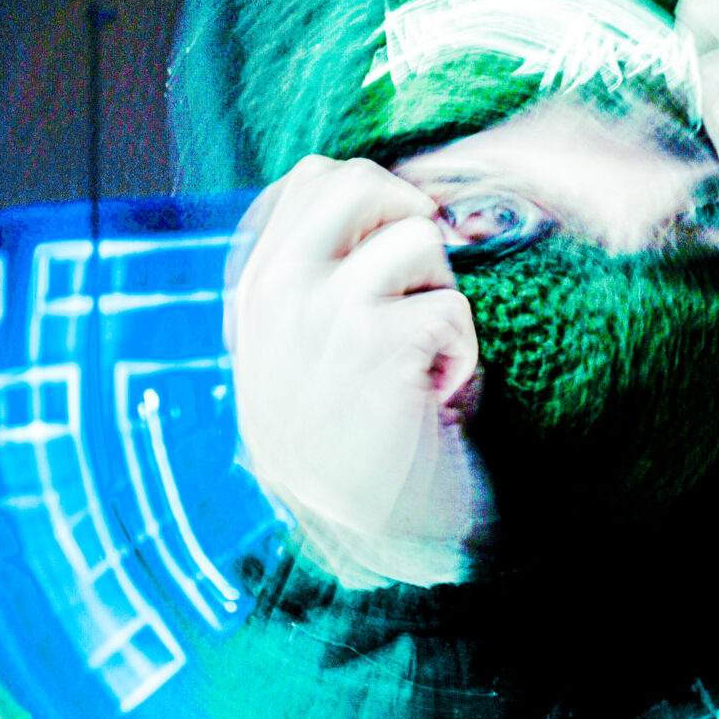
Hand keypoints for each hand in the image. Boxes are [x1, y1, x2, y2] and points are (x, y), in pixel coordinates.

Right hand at [225, 155, 494, 585]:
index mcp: (256, 290)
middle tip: (423, 288)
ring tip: (427, 358)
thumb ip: (313, 285)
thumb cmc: (349, 450)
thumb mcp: (301, 360)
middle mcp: (277, 293)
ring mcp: (321, 314)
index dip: (372, 200)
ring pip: (417, 239)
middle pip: (356, 180)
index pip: (310, 180)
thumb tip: (381, 203)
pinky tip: (438, 398)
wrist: (366, 539)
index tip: (393, 255)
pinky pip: (451, 308)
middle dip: (411, 220)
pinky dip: (462, 355)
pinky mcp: (376, 344)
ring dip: (444, 296)